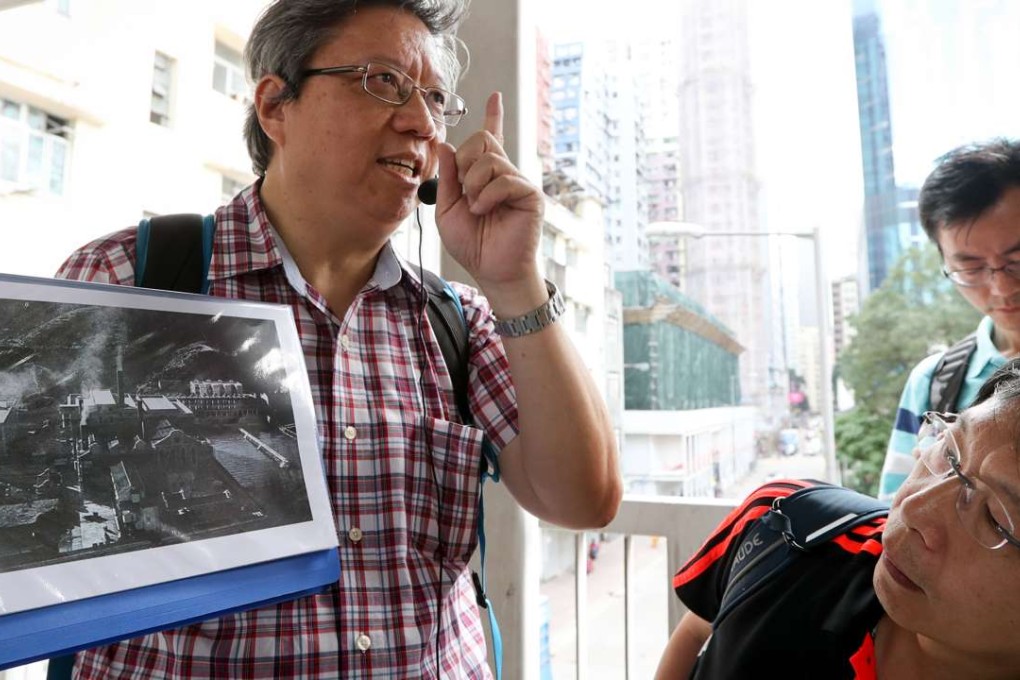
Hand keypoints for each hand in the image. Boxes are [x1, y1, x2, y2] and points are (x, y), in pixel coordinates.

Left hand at [435, 92, 543, 289]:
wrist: (492, 270)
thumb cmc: (472, 244)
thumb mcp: (447, 210)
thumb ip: (447, 179)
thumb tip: (447, 145)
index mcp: (485, 176)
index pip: (490, 139)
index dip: (493, 116)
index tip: (495, 96)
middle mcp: (504, 174)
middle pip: (482, 140)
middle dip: (464, 162)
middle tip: (464, 189)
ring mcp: (518, 182)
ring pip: (489, 159)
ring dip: (473, 184)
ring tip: (476, 207)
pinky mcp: (530, 194)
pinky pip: (503, 179)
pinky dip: (487, 195)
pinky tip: (485, 210)